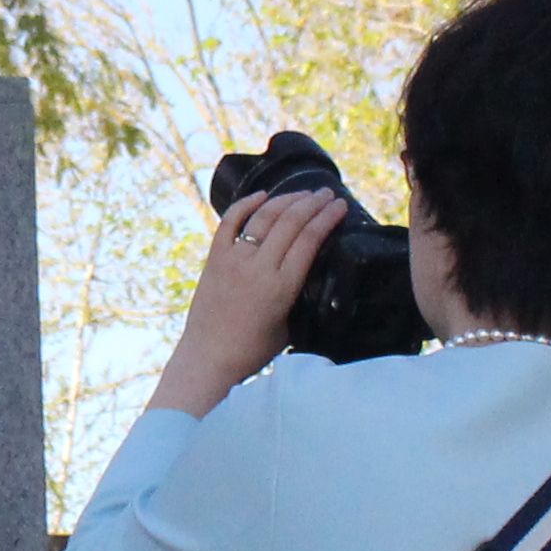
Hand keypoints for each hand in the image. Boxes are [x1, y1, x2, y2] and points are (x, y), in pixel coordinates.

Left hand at [150, 188, 346, 419]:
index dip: (328, 218)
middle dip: (313, 204)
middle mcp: (258, 267)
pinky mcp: (214, 259)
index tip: (341, 206)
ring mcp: (234, 260)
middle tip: (327, 194)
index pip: (310, 240)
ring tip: (303, 193)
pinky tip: (262, 195)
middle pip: (291, 222)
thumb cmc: (253, 350)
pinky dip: (246, 204)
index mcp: (282, 287)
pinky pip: (230, 222)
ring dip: (286, 200)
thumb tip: (312, 270)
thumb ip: (300, 295)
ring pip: (264, 217)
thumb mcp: (289, 325)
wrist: (209, 357)